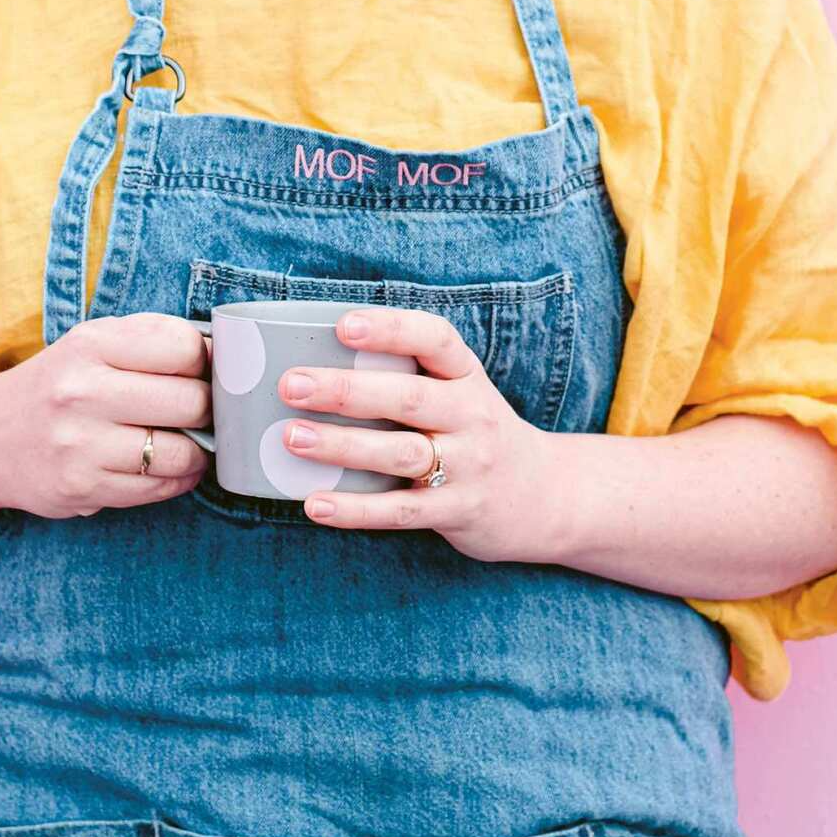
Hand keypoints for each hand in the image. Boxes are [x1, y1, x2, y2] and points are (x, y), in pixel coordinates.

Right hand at [0, 313, 211, 520]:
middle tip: (203, 410)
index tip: (206, 370)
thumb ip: (153, 337)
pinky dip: (179, 478)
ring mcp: (80, 445)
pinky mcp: (81, 489)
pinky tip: (173, 466)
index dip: (206, 361)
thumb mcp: (95, 342)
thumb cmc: (61, 383)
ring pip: (180, 453)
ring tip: (193, 442)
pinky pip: (158, 489)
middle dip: (208, 408)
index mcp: (91, 344)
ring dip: (199, 451)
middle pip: (189, 402)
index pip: (182, 347)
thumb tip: (221, 352)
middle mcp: (82, 392)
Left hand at [277, 308, 556, 563]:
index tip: (343, 325)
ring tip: (292, 438)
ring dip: (342, 446)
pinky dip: (356, 509)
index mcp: (467, 375)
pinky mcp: (458, 511)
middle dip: (346, 390)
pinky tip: (315, 503)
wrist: (545, 496)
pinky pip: (401, 511)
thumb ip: (408, 375)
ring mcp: (468, 466)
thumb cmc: (476, 431)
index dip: (390, 329)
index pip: (435, 339)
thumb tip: (317, 363)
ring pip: (401, 453)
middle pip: (408, 397)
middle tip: (291, 384)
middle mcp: (471, 415)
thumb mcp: (460, 391)